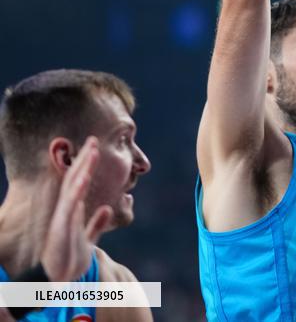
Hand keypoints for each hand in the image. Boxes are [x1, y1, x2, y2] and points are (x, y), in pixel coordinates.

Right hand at [41, 137, 113, 281]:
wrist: (60, 283)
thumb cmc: (71, 260)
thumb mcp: (88, 240)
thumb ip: (95, 224)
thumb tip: (107, 208)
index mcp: (72, 211)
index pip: (79, 183)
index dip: (86, 164)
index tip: (94, 146)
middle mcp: (66, 212)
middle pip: (75, 180)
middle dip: (84, 160)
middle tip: (93, 139)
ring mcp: (63, 219)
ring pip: (73, 189)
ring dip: (82, 169)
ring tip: (91, 151)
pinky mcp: (62, 229)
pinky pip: (70, 207)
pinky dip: (77, 191)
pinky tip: (85, 177)